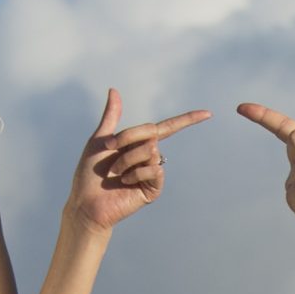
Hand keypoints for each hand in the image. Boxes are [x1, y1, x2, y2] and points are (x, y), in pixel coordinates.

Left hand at [66, 89, 211, 232]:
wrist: (87, 203)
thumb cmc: (89, 173)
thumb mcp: (100, 140)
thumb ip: (111, 117)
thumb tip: (114, 90)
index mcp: (138, 143)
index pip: (167, 127)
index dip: (187, 120)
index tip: (208, 113)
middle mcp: (148, 156)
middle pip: (152, 134)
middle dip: (127, 140)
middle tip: (109, 153)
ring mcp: (152, 172)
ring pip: (151, 151)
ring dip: (127, 159)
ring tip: (115, 173)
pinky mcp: (153, 188)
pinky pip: (155, 170)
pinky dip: (136, 173)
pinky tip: (125, 182)